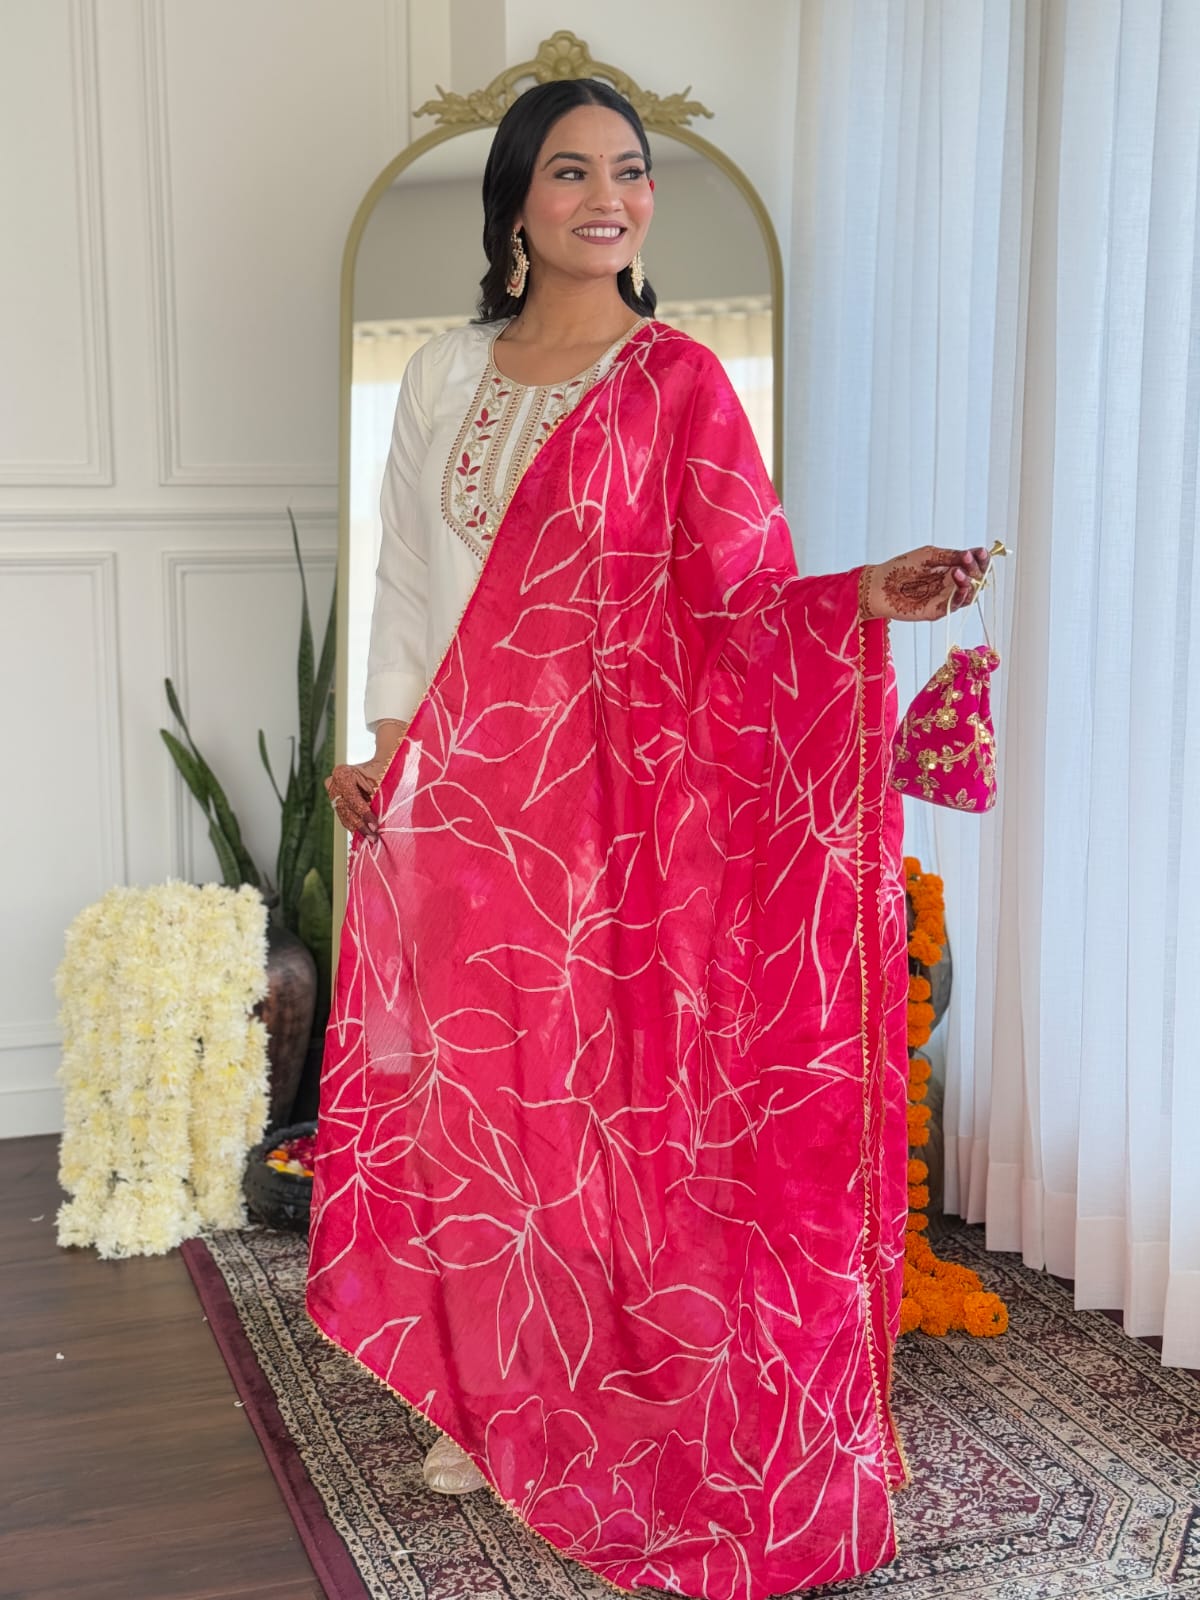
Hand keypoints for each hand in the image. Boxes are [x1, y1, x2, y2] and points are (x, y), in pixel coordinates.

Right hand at [325, 754, 390, 837]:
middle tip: (374, 837)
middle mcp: (333, 783)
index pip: (352, 798)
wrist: (377, 768)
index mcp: (342, 773)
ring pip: (344, 816)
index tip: (375, 826)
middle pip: (346, 809)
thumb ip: (377, 796)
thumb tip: (378, 818)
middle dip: (361, 825)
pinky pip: (344, 817)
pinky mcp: (335, 802)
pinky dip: (355, 826)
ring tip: (371, 838)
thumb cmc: (382, 771)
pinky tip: (364, 835)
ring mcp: (332, 793)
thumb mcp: (381, 780)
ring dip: (358, 828)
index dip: (363, 814)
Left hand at [860, 545, 991, 622]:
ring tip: (958, 571)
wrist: (879, 586)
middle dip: (977, 569)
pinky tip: (958, 582)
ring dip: (970, 581)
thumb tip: (973, 553)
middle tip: (970, 559)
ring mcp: (946, 597)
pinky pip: (957, 605)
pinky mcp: (939, 610)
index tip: (982, 552)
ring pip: (970, 593)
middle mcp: (951, 583)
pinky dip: (962, 595)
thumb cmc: (900, 568)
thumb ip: (950, 556)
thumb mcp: (928, 555)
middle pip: (976, 579)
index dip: (981, 558)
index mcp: (949, 567)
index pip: (973, 564)